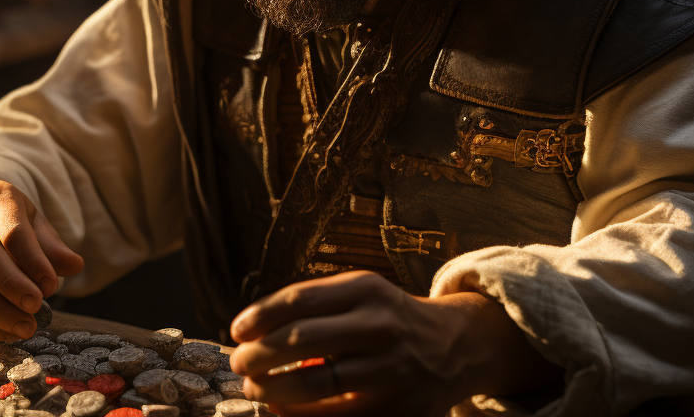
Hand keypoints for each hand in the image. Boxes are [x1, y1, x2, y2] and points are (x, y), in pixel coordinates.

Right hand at [0, 180, 84, 340]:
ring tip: (25, 327)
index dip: (33, 261)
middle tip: (36, 307)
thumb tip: (75, 265)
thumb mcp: (36, 223)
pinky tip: (7, 332)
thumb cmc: (11, 220)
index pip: (12, 232)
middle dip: (11, 286)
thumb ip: (52, 246)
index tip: (51, 287)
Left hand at [228, 272, 560, 416]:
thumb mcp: (362, 293)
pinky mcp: (395, 410)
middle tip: (239, 363)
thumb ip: (314, 304)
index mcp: (367, 290)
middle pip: (301, 340)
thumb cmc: (391, 320)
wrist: (457, 347)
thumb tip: (251, 330)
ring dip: (271, 387)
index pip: (299, 299)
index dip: (259, 317)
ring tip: (255, 386)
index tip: (236, 331)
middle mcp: (381, 326)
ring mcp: (390, 371)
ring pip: (314, 383)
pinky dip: (297, 413)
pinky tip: (280, 407)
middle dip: (258, 354)